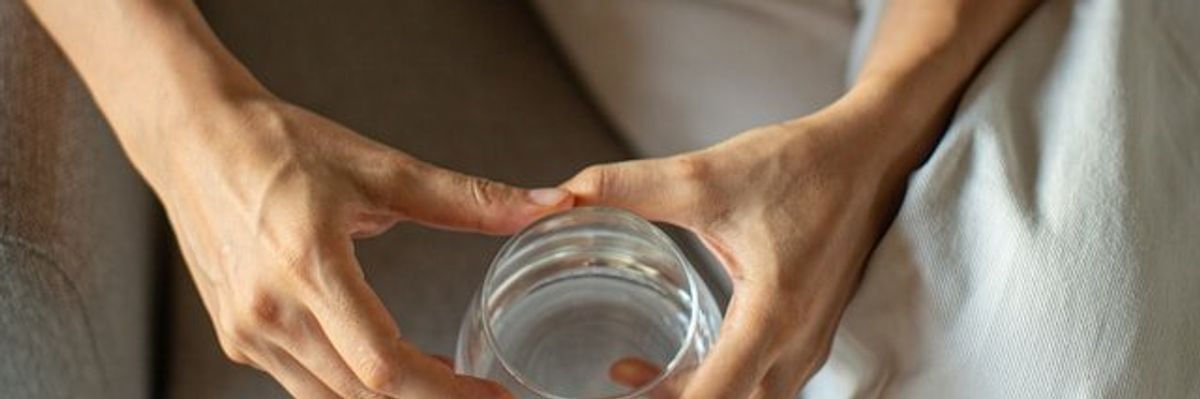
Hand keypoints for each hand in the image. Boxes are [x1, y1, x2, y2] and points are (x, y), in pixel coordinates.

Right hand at [150, 97, 567, 397]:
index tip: (491, 393)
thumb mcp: (380, 168)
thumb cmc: (280, 146)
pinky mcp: (238, 336)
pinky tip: (391, 364)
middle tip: (479, 391)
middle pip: (363, 394)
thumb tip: (545, 206)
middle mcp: (270, 312)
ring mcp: (247, 331)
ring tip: (445, 377)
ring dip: (391, 398)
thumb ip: (468, 200)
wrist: (195, 139)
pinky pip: (304, 384)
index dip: (446, 391)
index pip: (384, 365)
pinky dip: (352, 387)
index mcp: (308, 266)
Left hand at [563, 91, 910, 397]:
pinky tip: (689, 358)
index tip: (618, 385)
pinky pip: (765, 382)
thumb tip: (561, 197)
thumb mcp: (705, 177)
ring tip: (639, 376)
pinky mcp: (812, 333)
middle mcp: (797, 345)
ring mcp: (810, 344)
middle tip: (619, 381)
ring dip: (698, 396)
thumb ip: (627, 189)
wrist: (870, 153)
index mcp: (772, 317)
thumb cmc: (799, 165)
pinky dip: (724, 383)